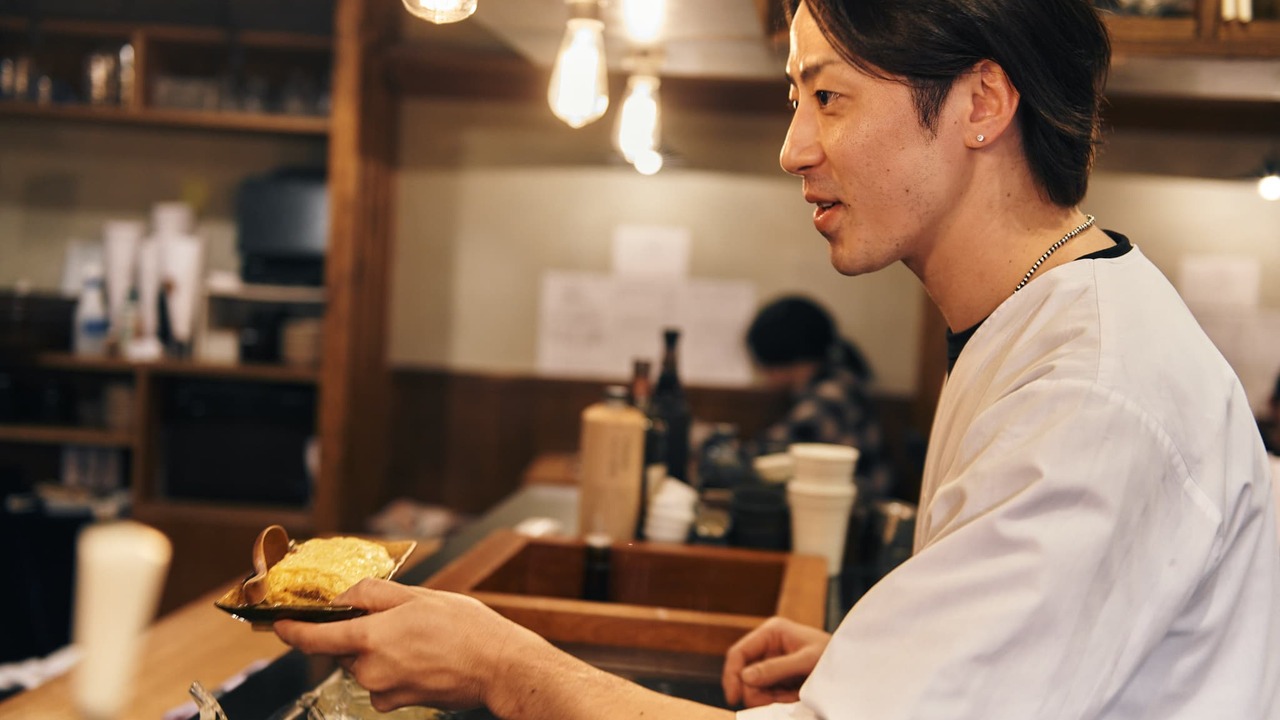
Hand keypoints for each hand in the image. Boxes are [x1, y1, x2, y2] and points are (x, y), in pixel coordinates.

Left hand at [274, 579, 540, 712]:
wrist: (498, 667)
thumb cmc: (466, 629)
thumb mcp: (419, 596)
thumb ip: (375, 595)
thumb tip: (346, 598)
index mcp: (371, 637)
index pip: (315, 637)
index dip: (292, 630)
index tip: (279, 624)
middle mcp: (370, 668)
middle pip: (342, 648)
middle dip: (357, 631)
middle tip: (393, 616)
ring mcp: (383, 689)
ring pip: (363, 664)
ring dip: (377, 648)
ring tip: (417, 636)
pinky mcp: (398, 702)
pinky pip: (380, 682)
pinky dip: (391, 668)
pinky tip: (420, 657)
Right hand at [721, 616, 830, 707]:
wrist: (853, 666)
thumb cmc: (834, 655)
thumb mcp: (806, 661)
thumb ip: (776, 668)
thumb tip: (745, 677)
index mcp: (772, 632)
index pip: (739, 652)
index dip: (732, 674)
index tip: (734, 698)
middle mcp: (768, 645)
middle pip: (743, 672)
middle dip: (756, 691)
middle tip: (774, 701)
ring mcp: (772, 661)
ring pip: (753, 686)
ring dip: (768, 697)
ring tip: (792, 697)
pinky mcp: (778, 676)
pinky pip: (766, 693)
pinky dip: (776, 700)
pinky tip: (793, 697)